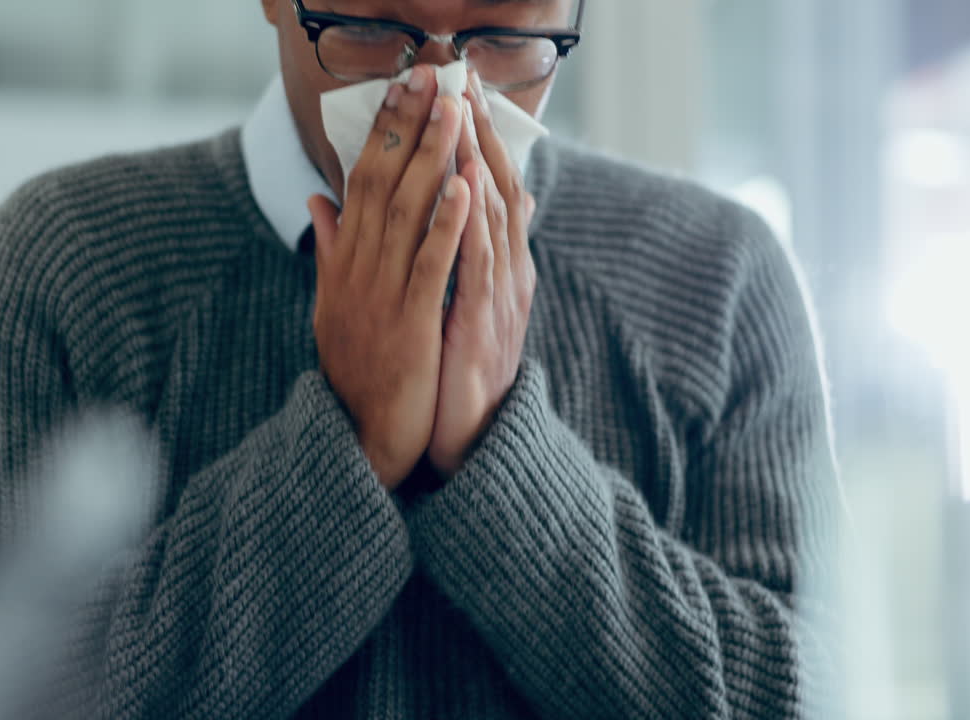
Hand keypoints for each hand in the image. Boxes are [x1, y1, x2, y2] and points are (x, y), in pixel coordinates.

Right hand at [310, 67, 469, 490]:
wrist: (361, 438)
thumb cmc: (355, 370)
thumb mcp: (331, 304)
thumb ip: (329, 251)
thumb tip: (319, 201)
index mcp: (343, 263)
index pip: (362, 183)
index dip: (382, 132)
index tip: (401, 88)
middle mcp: (356, 271)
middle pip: (381, 185)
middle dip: (406, 128)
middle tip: (429, 77)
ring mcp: (381, 296)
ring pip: (406, 215)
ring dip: (430, 160)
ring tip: (451, 113)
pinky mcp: (409, 324)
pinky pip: (429, 266)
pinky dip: (445, 224)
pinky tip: (461, 186)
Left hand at [427, 70, 537, 476]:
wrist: (472, 437)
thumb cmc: (464, 368)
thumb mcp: (468, 304)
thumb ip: (472, 257)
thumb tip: (477, 215)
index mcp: (499, 267)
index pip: (491, 191)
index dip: (478, 141)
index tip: (461, 94)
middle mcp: (508, 274)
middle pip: (499, 193)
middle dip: (481, 138)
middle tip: (465, 85)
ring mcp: (499, 298)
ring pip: (493, 221)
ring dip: (479, 169)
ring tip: (463, 120)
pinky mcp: (482, 324)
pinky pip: (479, 266)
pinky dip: (472, 225)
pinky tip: (463, 191)